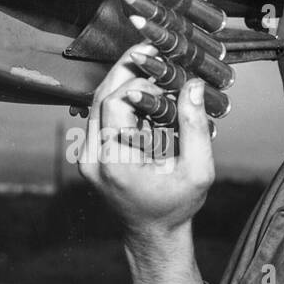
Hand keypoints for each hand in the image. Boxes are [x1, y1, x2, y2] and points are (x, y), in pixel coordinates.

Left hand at [77, 42, 215, 235]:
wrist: (152, 233)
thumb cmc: (176, 206)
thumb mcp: (198, 171)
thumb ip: (195, 128)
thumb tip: (194, 85)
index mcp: (116, 163)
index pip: (116, 104)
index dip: (138, 82)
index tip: (163, 72)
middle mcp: (92, 159)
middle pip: (101, 97)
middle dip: (125, 70)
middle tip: (150, 50)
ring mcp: (85, 157)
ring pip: (96, 103)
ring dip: (121, 81)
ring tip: (147, 62)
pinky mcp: (88, 155)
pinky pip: (99, 116)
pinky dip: (118, 98)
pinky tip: (139, 88)